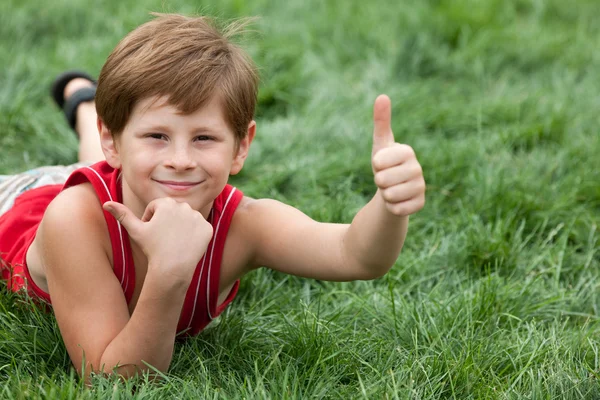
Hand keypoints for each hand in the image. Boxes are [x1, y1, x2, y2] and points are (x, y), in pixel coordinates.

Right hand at [103, 198, 212, 281]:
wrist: (172, 267)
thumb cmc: (152, 248)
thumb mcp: (135, 231)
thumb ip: (122, 215)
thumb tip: (106, 203)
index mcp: (166, 203)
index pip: (157, 208)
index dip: (151, 221)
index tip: (152, 234)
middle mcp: (184, 205)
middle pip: (173, 212)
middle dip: (167, 223)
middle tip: (163, 240)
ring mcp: (198, 217)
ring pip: (187, 220)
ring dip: (181, 228)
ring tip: (175, 243)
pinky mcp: (208, 228)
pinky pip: (200, 230)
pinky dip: (194, 237)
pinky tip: (187, 246)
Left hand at [371, 94, 424, 215]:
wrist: (393, 189)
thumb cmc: (385, 164)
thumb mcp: (380, 144)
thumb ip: (381, 121)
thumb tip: (382, 96)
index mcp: (408, 151)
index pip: (379, 162)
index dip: (375, 165)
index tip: (381, 163)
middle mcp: (417, 168)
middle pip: (382, 180)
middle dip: (378, 181)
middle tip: (385, 178)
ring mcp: (421, 187)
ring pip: (389, 195)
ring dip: (384, 194)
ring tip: (391, 188)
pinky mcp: (420, 204)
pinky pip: (397, 209)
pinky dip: (392, 207)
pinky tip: (397, 201)